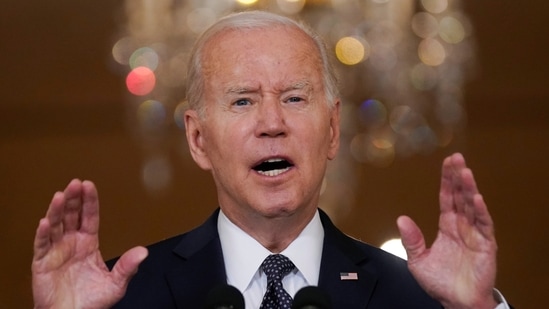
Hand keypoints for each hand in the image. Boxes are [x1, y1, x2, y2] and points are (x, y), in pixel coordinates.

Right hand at [32, 179, 147, 308]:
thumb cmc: (91, 302)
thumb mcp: (115, 284)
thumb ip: (127, 267)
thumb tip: (143, 252)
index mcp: (88, 244)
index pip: (89, 217)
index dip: (89, 202)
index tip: (89, 186)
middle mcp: (71, 244)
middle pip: (71, 215)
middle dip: (74, 199)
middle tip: (75, 183)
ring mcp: (56, 251)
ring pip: (55, 225)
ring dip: (57, 210)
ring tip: (61, 196)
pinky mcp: (42, 263)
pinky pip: (41, 245)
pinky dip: (42, 233)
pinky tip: (46, 221)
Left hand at [397, 153, 497, 308]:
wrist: (456, 302)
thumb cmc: (440, 282)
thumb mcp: (418, 260)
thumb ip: (411, 240)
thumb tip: (401, 218)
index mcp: (447, 226)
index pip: (447, 198)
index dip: (447, 180)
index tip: (447, 163)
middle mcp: (462, 226)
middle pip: (460, 196)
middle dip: (458, 177)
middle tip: (457, 158)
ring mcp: (475, 233)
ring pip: (472, 206)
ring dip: (469, 188)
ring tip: (466, 172)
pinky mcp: (486, 245)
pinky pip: (483, 225)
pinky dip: (480, 211)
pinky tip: (476, 198)